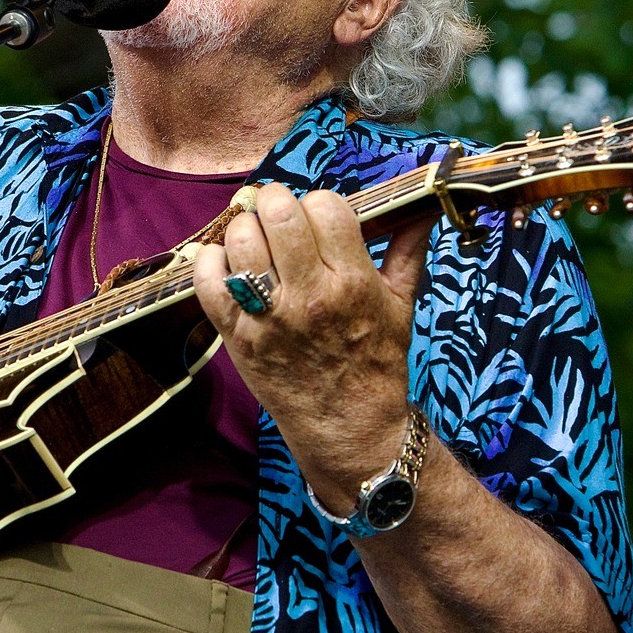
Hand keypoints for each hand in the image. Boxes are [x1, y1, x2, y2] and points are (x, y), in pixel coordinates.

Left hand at [191, 183, 431, 503]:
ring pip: (240, 240)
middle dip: (276, 204)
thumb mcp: (401, 305)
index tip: (318, 218)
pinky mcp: (238, 337)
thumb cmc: (376, 365)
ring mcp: (269, 317)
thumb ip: (408, 250)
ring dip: (244, 230)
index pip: (326, 206)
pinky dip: (210, 262)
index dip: (319, 203)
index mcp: (352, 281)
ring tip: (255, 243)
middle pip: (278, 213)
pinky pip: (208, 280)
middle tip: (278, 219)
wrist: (350, 429)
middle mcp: (309, 295)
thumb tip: (424, 206)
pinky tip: (227, 265)